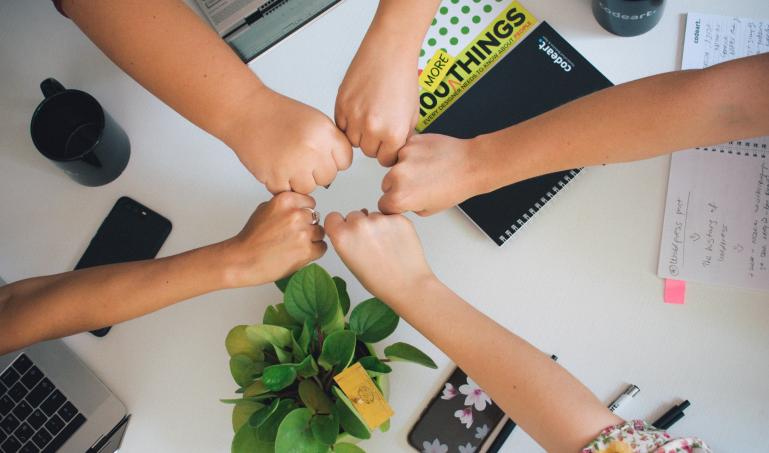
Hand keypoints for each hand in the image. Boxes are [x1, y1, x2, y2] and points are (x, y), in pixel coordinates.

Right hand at [220, 192, 326, 286]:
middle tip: (293, 236)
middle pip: (316, 218)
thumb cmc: (251, 238)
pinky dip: (314, 252)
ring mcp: (303, 233)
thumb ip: (284, 205)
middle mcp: (296, 214)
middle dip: (307, 226)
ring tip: (294, 246)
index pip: (310, 202)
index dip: (304, 212)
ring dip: (312, 239)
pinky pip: (322, 248)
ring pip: (320, 233)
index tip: (297, 220)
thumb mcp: (264, 209)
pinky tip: (298, 254)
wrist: (243, 260)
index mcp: (286, 200)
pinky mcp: (307, 250)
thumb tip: (300, 206)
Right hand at [227, 87, 352, 193]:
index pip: (345, 161)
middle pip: (328, 177)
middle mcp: (312, 149)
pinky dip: (281, 183)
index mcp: (325, 133)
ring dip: (299, 180)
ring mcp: (294, 165)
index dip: (333, 160)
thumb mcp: (315, 120)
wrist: (247, 112)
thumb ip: (330, 143)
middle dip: (316, 172)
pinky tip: (276, 166)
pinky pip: (288, 192)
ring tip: (286, 161)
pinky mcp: (276, 177)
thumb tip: (338, 166)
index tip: (322, 155)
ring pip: (309, 188)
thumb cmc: (279, 115)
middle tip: (300, 158)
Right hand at [325, 211, 433, 301]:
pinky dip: (392, 226)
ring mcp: (380, 219)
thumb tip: (348, 227)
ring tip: (385, 246)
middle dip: (359, 226)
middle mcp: (359, 224)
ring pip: (373, 215)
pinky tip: (396, 242)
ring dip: (377, 225)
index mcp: (342, 236)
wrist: (408, 285)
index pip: (333, 217)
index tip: (345, 231)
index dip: (339, 225)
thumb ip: (345, 241)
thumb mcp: (350, 263)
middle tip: (370, 244)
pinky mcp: (398, 218)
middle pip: (354, 215)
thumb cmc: (379, 281)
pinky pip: (390, 216)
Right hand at [335, 25, 418, 166]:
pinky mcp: (341, 105)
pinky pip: (341, 126)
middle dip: (374, 142)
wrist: (389, 51)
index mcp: (394, 133)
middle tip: (379, 125)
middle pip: (368, 152)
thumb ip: (402, 136)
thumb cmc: (403, 77)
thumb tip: (394, 151)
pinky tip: (359, 109)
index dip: (388, 151)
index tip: (387, 143)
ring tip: (369, 116)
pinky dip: (348, 122)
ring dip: (360, 133)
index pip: (386, 159)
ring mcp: (354, 117)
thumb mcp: (412, 114)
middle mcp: (373, 128)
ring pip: (353, 141)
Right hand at [379, 134, 485, 215]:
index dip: (394, 205)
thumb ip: (408, 206)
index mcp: (400, 197)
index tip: (402, 202)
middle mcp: (397, 176)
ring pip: (394, 166)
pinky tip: (427, 159)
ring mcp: (403, 156)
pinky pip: (404, 151)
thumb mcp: (428, 210)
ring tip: (426, 171)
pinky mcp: (411, 142)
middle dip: (398, 186)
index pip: (383, 205)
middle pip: (386, 184)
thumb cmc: (455, 187)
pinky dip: (413, 155)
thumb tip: (400, 201)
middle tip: (418, 185)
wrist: (471, 164)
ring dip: (404, 169)